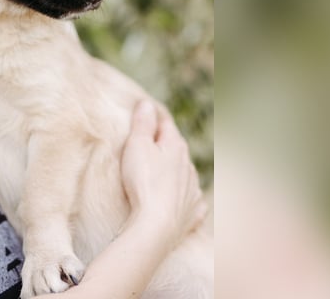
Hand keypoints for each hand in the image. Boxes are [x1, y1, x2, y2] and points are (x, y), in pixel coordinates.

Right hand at [121, 101, 206, 247]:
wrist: (156, 226)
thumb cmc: (143, 181)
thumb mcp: (136, 146)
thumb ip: (143, 123)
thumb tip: (147, 104)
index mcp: (175, 146)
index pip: (165, 124)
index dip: (154, 118)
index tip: (145, 114)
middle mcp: (189, 165)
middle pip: (176, 148)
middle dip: (165, 145)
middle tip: (149, 143)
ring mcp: (193, 190)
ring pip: (185, 173)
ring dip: (174, 170)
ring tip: (161, 172)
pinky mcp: (193, 212)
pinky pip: (191, 200)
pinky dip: (184, 197)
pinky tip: (180, 200)